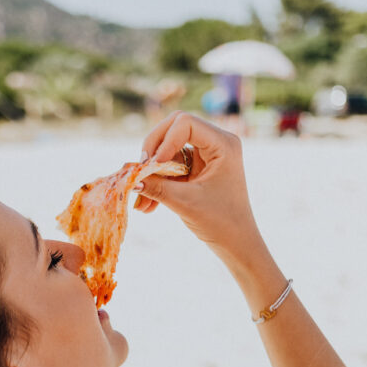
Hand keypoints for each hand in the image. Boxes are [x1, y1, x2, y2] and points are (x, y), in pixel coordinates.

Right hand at [135, 111, 259, 258]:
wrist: (236, 243)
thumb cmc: (220, 222)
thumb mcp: (185, 202)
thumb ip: (157, 187)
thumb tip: (130, 178)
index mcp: (223, 143)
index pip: (185, 123)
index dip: (164, 140)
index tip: (153, 165)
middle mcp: (215, 143)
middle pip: (173, 129)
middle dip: (153, 152)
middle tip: (140, 173)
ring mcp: (205, 155)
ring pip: (168, 151)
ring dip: (152, 174)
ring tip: (142, 202)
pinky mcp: (196, 168)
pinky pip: (170, 167)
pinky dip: (158, 183)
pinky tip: (147, 206)